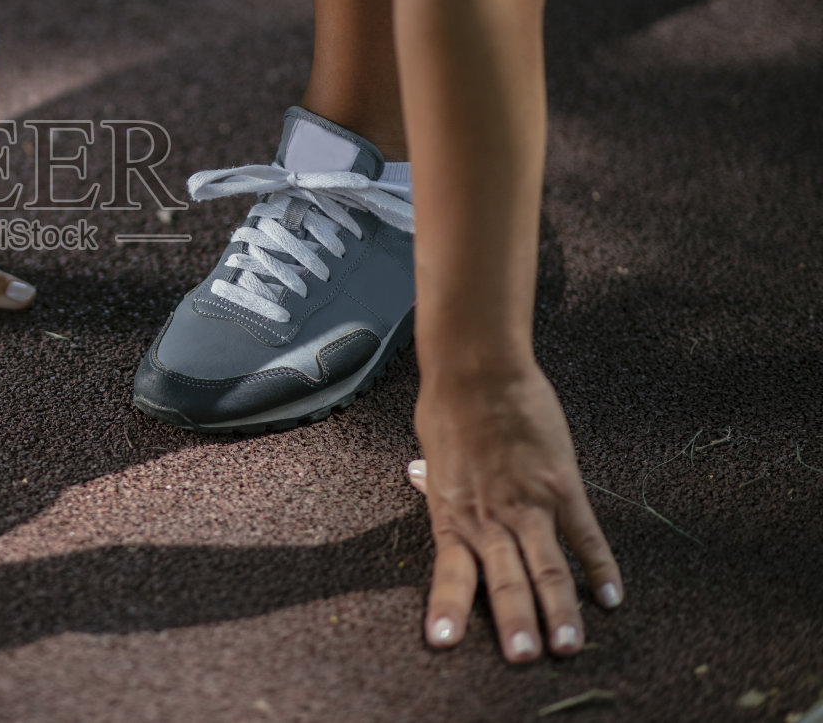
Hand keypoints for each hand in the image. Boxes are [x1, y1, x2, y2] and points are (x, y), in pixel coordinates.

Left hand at [410, 350, 621, 662]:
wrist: (478, 369)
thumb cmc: (449, 405)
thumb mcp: (433, 448)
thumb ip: (434, 477)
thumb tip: (418, 477)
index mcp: (452, 513)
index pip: (449, 572)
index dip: (448, 609)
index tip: (445, 643)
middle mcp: (489, 516)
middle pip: (504, 581)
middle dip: (515, 624)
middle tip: (524, 660)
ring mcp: (529, 503)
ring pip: (547, 568)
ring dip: (559, 611)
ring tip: (567, 647)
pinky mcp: (562, 485)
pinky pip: (585, 535)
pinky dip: (600, 567)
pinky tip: (611, 599)